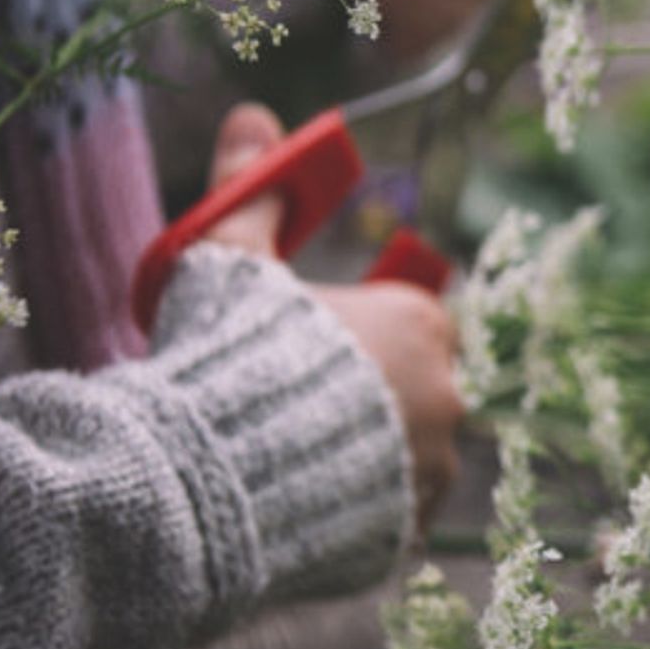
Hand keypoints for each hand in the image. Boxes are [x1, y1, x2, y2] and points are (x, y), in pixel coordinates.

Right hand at [203, 103, 463, 522]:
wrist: (201, 481)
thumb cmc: (221, 356)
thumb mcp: (230, 261)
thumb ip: (252, 188)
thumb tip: (252, 115)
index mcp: (420, 323)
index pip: (418, 317)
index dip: (367, 328)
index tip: (323, 341)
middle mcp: (448, 396)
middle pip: (418, 387)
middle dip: (369, 392)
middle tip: (298, 400)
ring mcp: (432, 472)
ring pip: (408, 453)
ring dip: (366, 452)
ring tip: (292, 453)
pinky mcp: (406, 533)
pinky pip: (390, 514)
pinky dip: (358, 509)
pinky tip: (302, 502)